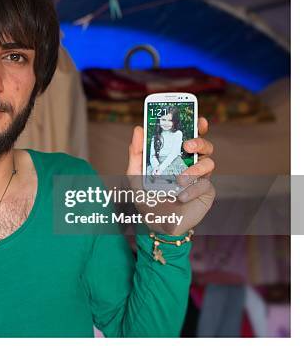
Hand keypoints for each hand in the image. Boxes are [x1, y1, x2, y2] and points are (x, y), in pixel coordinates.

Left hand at [126, 116, 216, 234]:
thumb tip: (138, 129)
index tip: (199, 120)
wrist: (156, 225)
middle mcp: (190, 164)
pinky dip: (192, 190)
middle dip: (200, 142)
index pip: (190, 136)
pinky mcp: (206, 193)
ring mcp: (200, 178)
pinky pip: (205, 185)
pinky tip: (180, 197)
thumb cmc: (147, 198)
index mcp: (176, 156)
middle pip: (205, 146)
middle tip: (188, 146)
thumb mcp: (136, 176)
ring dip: (195, 169)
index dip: (198, 126)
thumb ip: (136, 154)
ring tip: (180, 179)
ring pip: (209, 163)